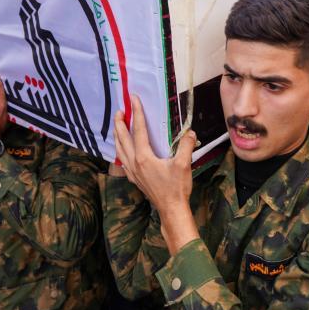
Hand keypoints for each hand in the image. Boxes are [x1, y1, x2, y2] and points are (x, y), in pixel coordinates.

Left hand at [114, 95, 198, 253]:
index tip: (133, 99)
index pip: (138, 130)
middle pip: (122, 138)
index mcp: (143, 157)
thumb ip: (186, 145)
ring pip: (119, 150)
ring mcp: (132, 172)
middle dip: (120, 123)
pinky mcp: (135, 179)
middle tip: (119, 110)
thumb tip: (190, 133)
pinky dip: (120, 151)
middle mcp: (134, 163)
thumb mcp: (183, 164)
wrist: (171, 209)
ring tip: (118, 127)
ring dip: (118, 136)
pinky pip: (122, 160)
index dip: (136, 113)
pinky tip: (123, 150)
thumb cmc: (176, 188)